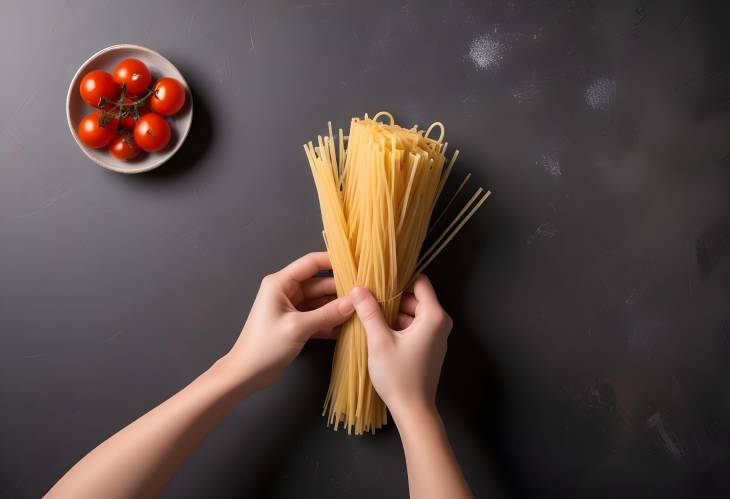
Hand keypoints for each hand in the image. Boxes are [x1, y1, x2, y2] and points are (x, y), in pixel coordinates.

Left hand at [222, 252, 354, 390]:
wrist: (246, 374)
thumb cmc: (265, 347)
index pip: (311, 263)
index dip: (333, 261)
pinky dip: (330, 320)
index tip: (356, 264)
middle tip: (365, 295)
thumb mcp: (298, 328)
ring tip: (361, 310)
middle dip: (341, 289)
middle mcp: (286, 291)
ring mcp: (291, 307)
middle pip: (320, 283)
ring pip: (321, 301)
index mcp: (280, 283)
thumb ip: (328, 314)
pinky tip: (348, 327)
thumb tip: (354, 302)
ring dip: (338, 306)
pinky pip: (318, 316)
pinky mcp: (296, 323)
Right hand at [351, 274, 451, 418]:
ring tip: (370, 313)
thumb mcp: (379, 341)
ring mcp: (436, 336)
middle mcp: (440, 323)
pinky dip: (399, 325)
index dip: (399, 278)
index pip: (420, 282)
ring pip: (413, 313)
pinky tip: (379, 330)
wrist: (413, 410)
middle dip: (393, 297)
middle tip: (368, 297)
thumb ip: (369, 312)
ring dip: (393, 312)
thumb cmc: (398, 375)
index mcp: (433, 316)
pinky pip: (415, 327)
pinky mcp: (430, 347)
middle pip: (416, 298)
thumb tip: (358, 288)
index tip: (379, 279)